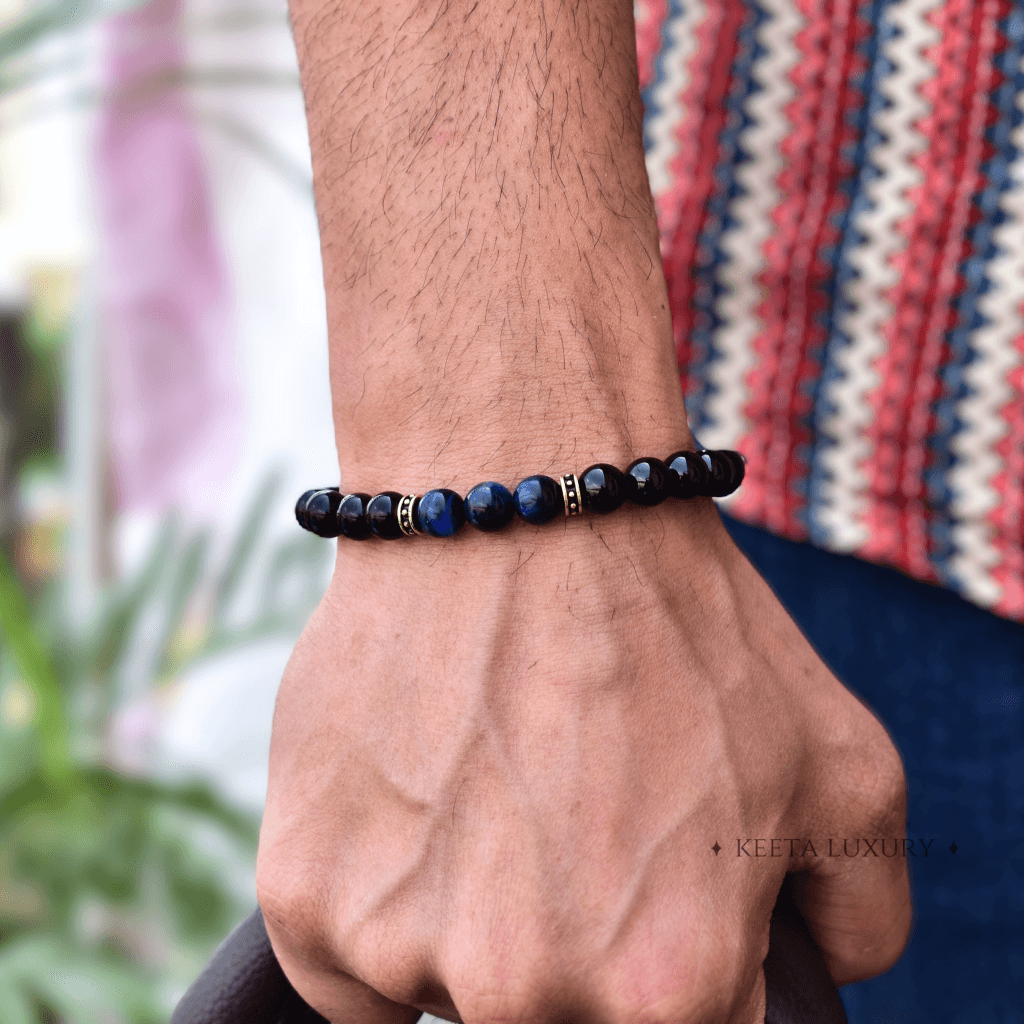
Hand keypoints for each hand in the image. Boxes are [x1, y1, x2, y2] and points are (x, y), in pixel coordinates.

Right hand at [256, 496, 910, 1023]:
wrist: (520, 506)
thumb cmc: (680, 624)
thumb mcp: (843, 764)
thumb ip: (861, 914)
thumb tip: (819, 979)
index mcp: (668, 986)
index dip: (675, 961)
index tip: (650, 896)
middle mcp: (528, 992)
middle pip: (558, 1023)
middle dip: (579, 943)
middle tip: (571, 822)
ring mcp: (402, 950)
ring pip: (453, 997)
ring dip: (479, 922)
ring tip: (495, 791)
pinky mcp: (303, 900)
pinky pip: (349, 970)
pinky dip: (385, 908)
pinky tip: (422, 808)